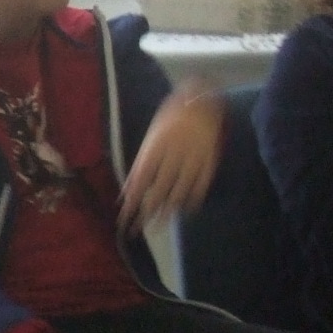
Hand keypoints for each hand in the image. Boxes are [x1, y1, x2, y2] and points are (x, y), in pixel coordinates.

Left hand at [116, 88, 222, 234]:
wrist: (201, 101)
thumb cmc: (170, 120)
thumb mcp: (150, 140)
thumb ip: (138, 168)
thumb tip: (125, 193)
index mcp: (156, 148)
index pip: (140, 182)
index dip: (132, 202)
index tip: (124, 220)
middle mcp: (173, 155)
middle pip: (159, 191)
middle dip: (147, 213)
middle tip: (138, 231)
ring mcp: (193, 159)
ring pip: (179, 192)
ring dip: (167, 212)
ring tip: (158, 225)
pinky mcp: (209, 161)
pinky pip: (200, 186)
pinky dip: (192, 200)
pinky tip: (184, 211)